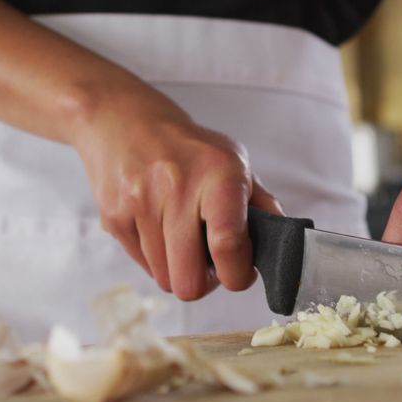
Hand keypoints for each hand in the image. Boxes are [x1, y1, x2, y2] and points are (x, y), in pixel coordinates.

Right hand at [69, 72, 282, 300]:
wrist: (121, 119)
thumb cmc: (186, 147)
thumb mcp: (233, 161)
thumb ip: (261, 205)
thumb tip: (287, 244)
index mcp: (218, 174)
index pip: (228, 245)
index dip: (237, 274)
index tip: (240, 272)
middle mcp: (177, 188)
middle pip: (189, 281)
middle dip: (204, 281)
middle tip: (209, 261)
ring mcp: (140, 204)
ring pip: (165, 279)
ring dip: (179, 268)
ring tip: (183, 237)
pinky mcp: (114, 218)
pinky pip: (142, 266)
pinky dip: (156, 257)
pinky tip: (159, 227)